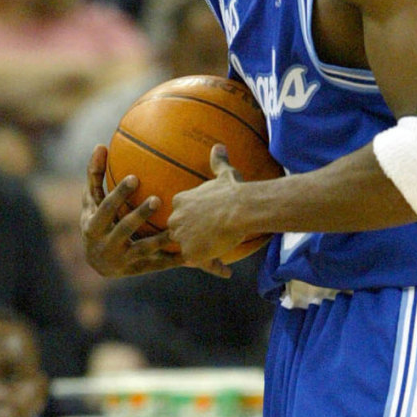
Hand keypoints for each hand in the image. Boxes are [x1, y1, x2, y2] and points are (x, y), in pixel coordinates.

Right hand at [81, 144, 185, 277]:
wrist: (97, 262)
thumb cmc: (96, 221)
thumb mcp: (91, 201)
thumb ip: (95, 175)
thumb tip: (101, 145)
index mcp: (93, 226)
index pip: (106, 207)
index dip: (119, 194)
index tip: (135, 177)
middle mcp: (106, 245)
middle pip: (125, 228)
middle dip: (140, 214)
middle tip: (158, 199)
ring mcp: (123, 260)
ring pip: (144, 249)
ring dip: (161, 239)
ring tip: (177, 227)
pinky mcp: (138, 269)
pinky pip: (158, 264)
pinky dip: (174, 258)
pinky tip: (190, 250)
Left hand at [164, 148, 249, 273]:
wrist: (239, 209)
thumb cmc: (233, 190)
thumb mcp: (225, 173)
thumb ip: (218, 162)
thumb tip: (219, 147)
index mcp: (181, 201)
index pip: (180, 213)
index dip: (193, 219)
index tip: (207, 221)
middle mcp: (176, 219)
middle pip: (178, 232)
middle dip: (191, 237)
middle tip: (211, 239)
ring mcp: (182, 238)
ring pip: (187, 249)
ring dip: (200, 253)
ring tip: (217, 256)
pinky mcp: (190, 254)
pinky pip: (199, 264)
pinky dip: (212, 266)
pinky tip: (225, 269)